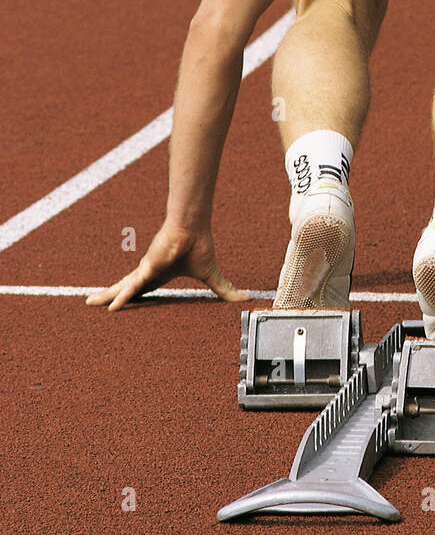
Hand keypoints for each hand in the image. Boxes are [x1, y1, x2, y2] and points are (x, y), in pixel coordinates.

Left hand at [86, 222, 249, 310]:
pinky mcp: (147, 268)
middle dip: (110, 295)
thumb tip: (245, 298)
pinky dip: (121, 297)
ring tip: (89, 303)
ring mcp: (145, 270)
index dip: (131, 297)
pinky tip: (109, 307)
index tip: (120, 305)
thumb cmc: (199, 245)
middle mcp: (148, 273)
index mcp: (160, 275)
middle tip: (93, 302)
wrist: (194, 226)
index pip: (142, 289)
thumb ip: (224, 289)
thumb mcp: (211, 275)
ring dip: (106, 296)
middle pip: (126, 288)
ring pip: (122, 288)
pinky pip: (132, 287)